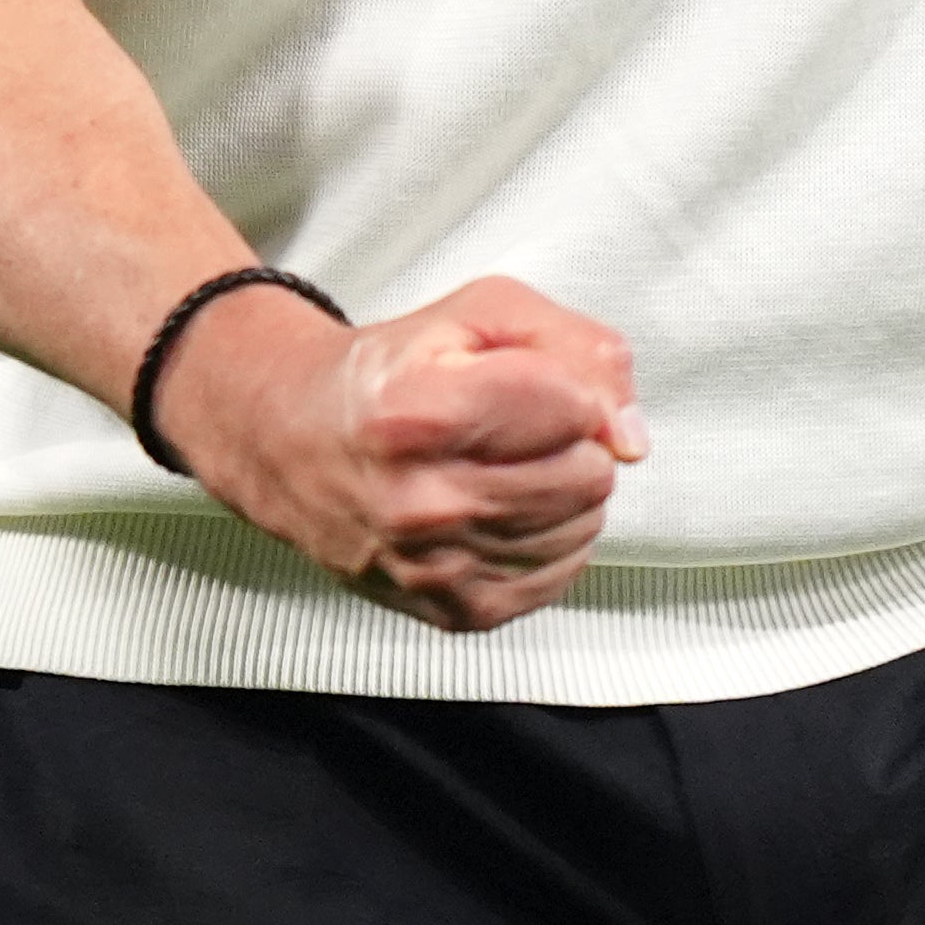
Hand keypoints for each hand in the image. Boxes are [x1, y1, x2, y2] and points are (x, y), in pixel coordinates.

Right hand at [154, 272, 648, 632]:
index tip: (532, 381)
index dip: (569, 384)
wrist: (295, 444)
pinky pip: (562, 574)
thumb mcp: (478, 312)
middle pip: (589, 473)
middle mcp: (424, 502)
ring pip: (583, 525)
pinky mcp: (456, 612)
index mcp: (422, 413)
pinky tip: (503, 508)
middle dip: (572, 439)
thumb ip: (575, 346)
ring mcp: (437, 567)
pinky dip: (550, 537)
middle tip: (518, 426)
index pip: (574, 406)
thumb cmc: (391, 374)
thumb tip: (629, 435)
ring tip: (505, 465)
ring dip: (564, 489)